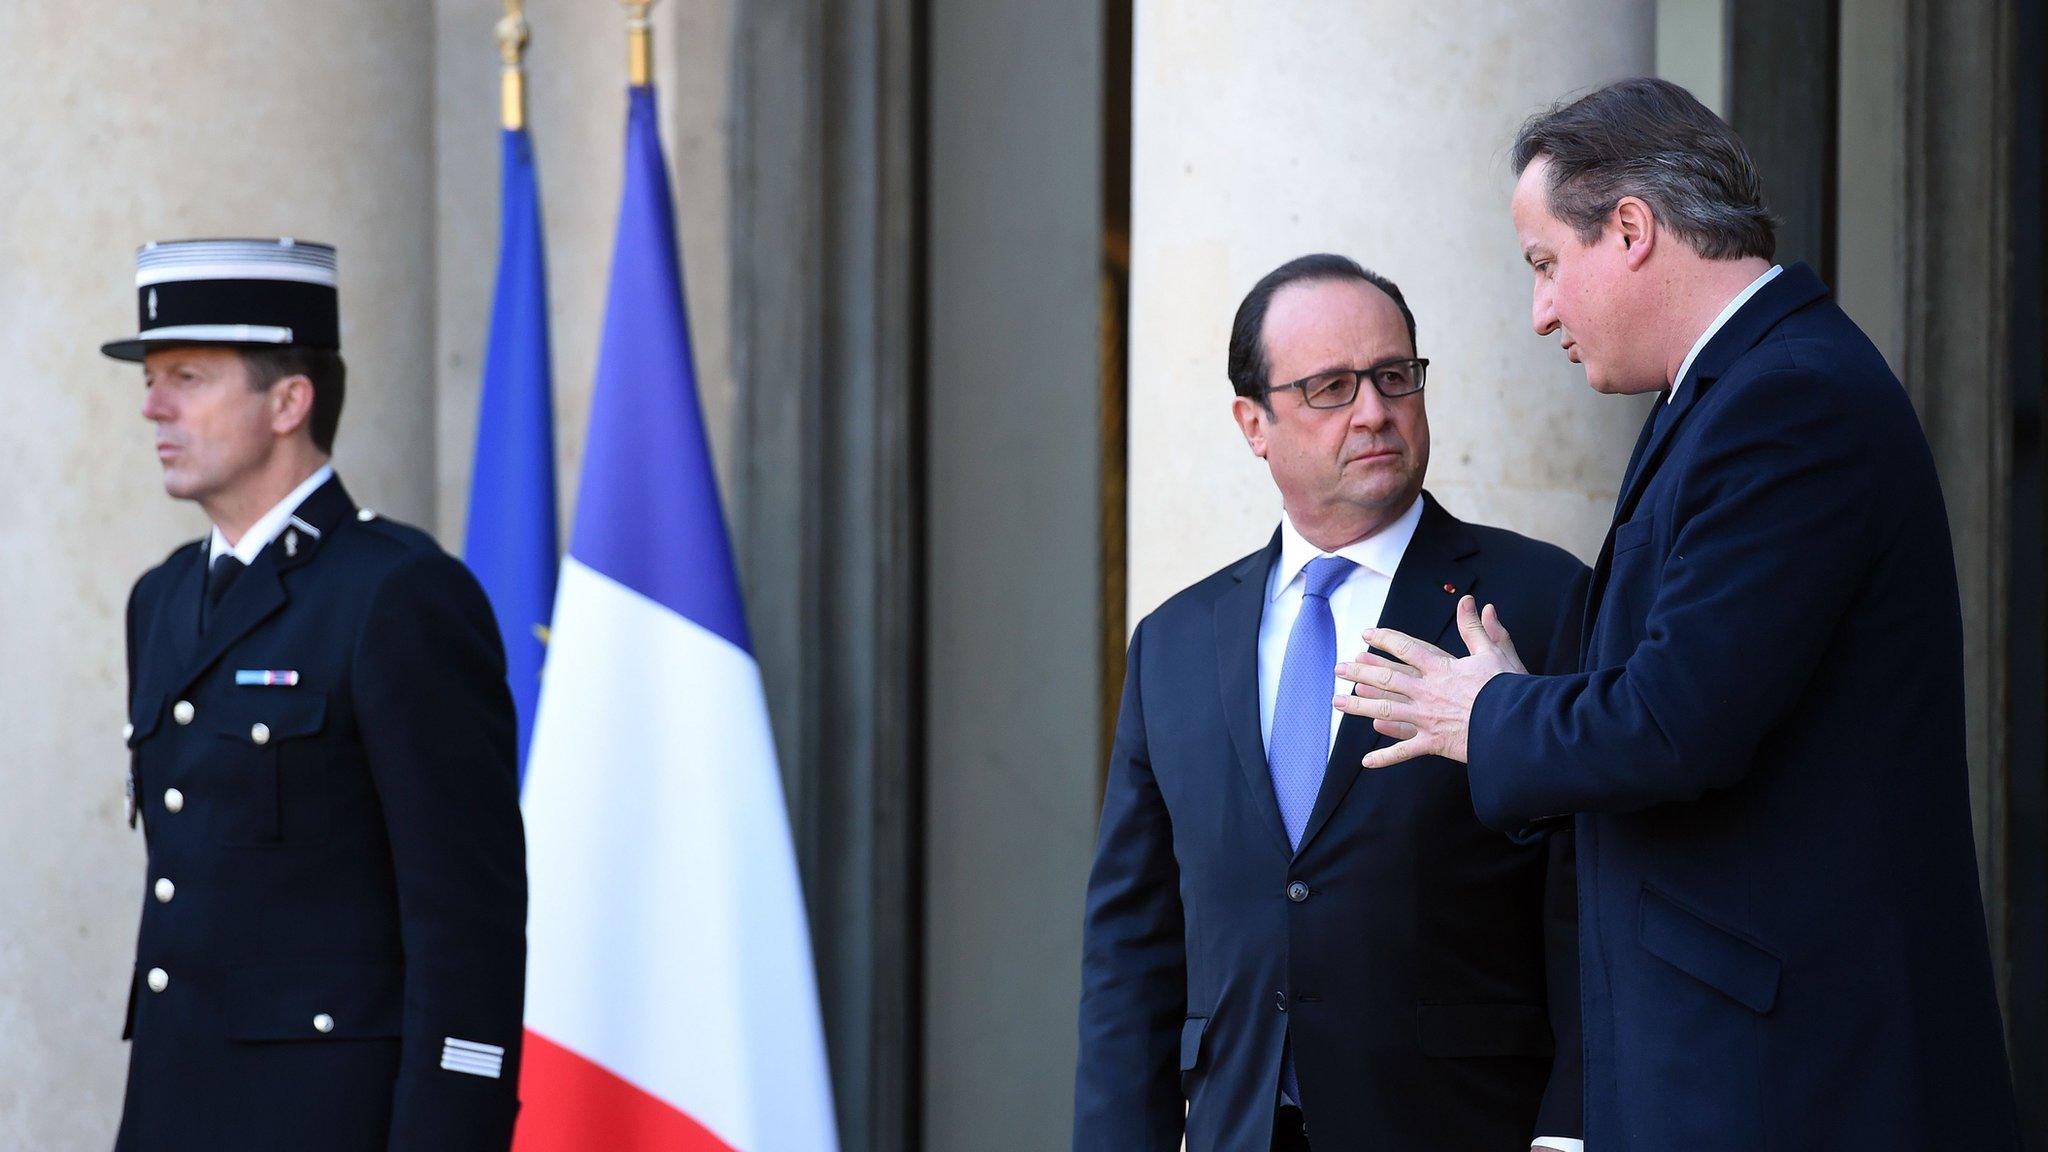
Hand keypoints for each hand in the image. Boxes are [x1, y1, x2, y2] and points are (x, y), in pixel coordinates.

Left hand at [1333, 596, 1526, 767]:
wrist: (1517, 727)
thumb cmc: (1509, 689)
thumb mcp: (1495, 652)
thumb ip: (1477, 628)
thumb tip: (1471, 602)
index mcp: (1442, 668)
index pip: (1406, 648)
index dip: (1384, 639)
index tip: (1367, 635)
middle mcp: (1428, 691)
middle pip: (1387, 678)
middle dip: (1361, 671)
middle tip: (1339, 668)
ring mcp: (1428, 718)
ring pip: (1386, 710)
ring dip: (1359, 706)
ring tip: (1337, 702)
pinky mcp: (1434, 743)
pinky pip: (1404, 751)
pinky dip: (1385, 757)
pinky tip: (1365, 761)